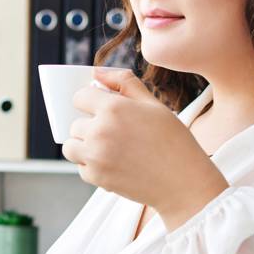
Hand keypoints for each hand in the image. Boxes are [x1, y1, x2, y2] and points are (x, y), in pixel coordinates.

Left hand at [63, 69, 226, 216]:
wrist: (183, 181)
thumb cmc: (172, 140)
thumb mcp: (153, 104)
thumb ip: (124, 83)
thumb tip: (97, 73)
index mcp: (113, 108)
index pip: (79, 97)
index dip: (88, 101)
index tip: (97, 108)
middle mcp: (100, 131)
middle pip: (75, 124)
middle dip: (89, 126)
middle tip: (113, 134)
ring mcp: (95, 156)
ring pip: (70, 147)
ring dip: (83, 146)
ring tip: (106, 149)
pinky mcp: (96, 178)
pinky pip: (81, 168)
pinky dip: (92, 167)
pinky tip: (114, 164)